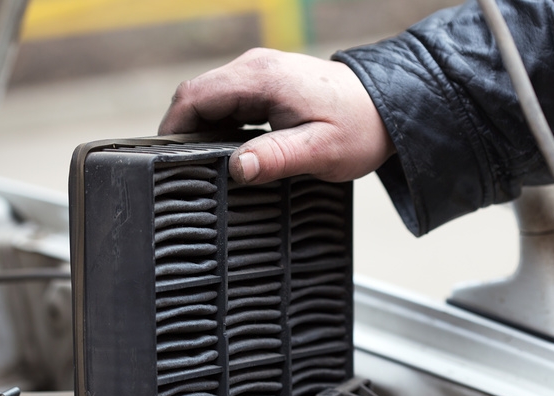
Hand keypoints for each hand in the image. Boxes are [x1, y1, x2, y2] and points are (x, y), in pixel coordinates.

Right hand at [159, 48, 395, 184]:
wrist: (389, 108)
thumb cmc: (360, 128)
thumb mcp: (320, 151)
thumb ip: (276, 158)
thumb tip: (236, 168)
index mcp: (261, 78)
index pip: (193, 96)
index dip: (171, 128)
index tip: (164, 159)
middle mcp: (256, 67)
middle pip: (197, 96)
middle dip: (184, 132)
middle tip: (184, 170)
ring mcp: (262, 72)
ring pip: (212, 99)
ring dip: (203, 130)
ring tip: (204, 165)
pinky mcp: (269, 83)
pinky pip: (230, 101)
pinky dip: (221, 125)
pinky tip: (229, 151)